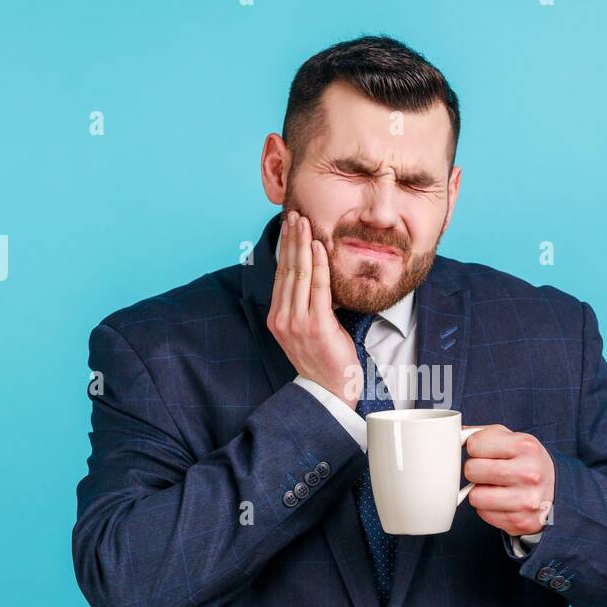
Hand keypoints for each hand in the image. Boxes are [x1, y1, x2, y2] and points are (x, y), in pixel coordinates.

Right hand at [266, 210, 360, 408]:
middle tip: (295, 215)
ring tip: (305, 223)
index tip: (289, 227)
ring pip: (299, 275)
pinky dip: (318, 265)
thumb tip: (313, 277)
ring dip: (303, 245)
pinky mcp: (316, 326)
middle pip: (286, 270)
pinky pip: (317, 289)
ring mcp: (297, 323)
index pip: (281, 276)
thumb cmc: (323, 359)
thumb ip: (305, 306)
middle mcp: (282, 319)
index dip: (285, 249)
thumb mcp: (307, 330)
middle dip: (291, 240)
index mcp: (277, 319)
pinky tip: (319, 247)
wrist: (329, 391)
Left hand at [463, 425, 554, 535]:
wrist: (555, 488)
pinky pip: (483, 513)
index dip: (476, 448)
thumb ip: (482, 434)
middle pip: (472, 470)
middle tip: (489, 471)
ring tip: (496, 487)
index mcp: (526, 446)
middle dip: (476, 470)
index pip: (474, 445)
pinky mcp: (521, 522)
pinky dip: (488, 508)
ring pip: (475, 496)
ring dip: (480, 491)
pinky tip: (503, 501)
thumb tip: (453, 437)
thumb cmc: (526, 461)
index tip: (486, 452)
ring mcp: (526, 500)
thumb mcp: (512, 439)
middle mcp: (529, 474)